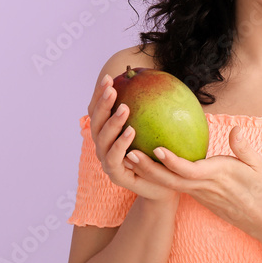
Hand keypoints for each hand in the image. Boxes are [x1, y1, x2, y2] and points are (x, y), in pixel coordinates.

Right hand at [86, 74, 177, 203]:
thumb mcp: (156, 128)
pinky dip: (121, 144)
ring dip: (112, 122)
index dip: (100, 94)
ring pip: (102, 139)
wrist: (165, 185)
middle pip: (96, 121)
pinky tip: (131, 131)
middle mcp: (103, 145)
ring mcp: (107, 161)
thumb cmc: (160, 154)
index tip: (110, 77)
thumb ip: (152, 109)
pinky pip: (115, 158)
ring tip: (124, 109)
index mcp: (109, 132)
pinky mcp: (116, 175)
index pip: (98, 110)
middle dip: (103, 104)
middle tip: (113, 89)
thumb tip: (158, 79)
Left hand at [132, 126, 261, 238]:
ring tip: (130, 157)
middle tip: (129, 153)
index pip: (191, 170)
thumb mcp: (260, 166)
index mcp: (220, 176)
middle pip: (171, 180)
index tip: (157, 149)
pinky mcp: (200, 197)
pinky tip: (149, 165)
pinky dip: (161, 177)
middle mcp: (206, 187)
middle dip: (149, 168)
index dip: (172, 161)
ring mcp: (201, 194)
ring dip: (150, 173)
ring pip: (170, 185)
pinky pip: (177, 187)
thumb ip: (244, 148)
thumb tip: (235, 129)